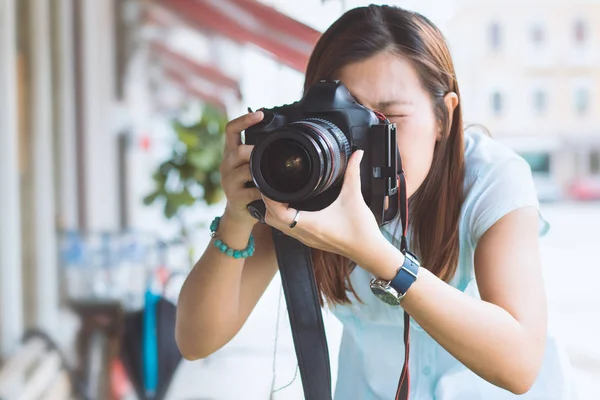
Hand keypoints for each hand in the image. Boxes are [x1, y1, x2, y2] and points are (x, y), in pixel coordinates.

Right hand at [219, 111, 264, 226]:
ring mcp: (228, 181)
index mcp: (230, 153)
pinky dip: (264, 190)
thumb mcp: (249, 166)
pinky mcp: (234, 197)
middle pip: (238, 150)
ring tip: (271, 174)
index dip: (244, 120)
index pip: (230, 129)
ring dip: (260, 171)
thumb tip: (278, 135)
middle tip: (269, 154)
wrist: (239, 214)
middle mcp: (226, 165)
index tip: (260, 114)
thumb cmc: (248, 186)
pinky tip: (271, 192)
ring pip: (245, 170)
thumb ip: (257, 153)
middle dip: (254, 151)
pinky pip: (252, 190)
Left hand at [261, 150, 383, 260]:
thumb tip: (356, 155)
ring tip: (281, 194)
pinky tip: (293, 206)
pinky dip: (285, 218)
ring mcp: (306, 239)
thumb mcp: (354, 197)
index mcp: (309, 223)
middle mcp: (304, 233)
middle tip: (272, 187)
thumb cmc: (360, 230)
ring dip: (275, 211)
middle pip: (271, 220)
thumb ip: (352, 173)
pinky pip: (289, 230)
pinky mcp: (311, 240)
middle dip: (268, 203)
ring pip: (278, 226)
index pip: (277, 214)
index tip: (269, 185)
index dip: (269, 199)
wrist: (369, 251)